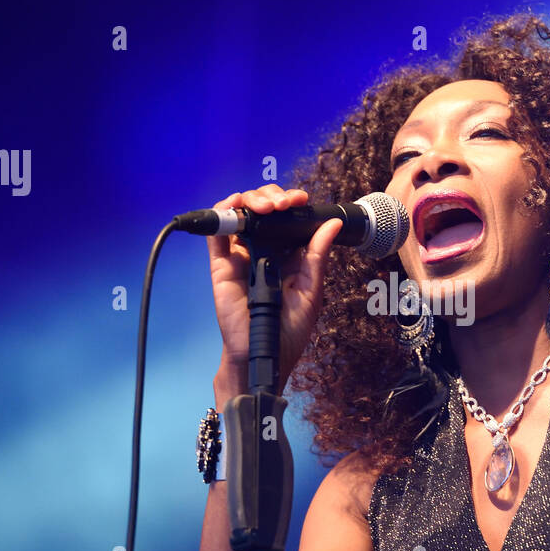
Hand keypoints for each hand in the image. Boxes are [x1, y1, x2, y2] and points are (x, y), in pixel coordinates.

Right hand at [205, 185, 342, 391]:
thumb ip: (317, 256)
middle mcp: (263, 249)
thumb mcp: (311, 291)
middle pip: (262, 209)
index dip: (292, 203)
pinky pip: (217, 234)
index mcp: (287, 254)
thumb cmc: (289, 330)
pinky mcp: (221, 264)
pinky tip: (235, 206)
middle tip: (285, 203)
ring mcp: (241, 255)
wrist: (264, 355)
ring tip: (266, 206)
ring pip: (240, 213)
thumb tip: (332, 224)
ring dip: (251, 199)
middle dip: (273, 196)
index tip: (302, 200)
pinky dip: (223, 213)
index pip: (287, 218)